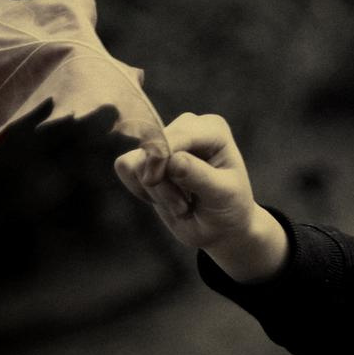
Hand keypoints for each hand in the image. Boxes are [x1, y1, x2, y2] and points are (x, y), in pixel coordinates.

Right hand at [115, 113, 287, 281]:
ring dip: (155, 191)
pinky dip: (139, 189)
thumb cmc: (229, 208)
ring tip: (181, 204)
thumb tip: (171, 159)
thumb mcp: (222, 194)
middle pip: (152, 147)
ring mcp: (167, 140)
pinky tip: (163, 199)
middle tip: (184, 207)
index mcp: (213, 129)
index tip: (153, 182)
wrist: (220, 227)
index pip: (176, 134)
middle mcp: (188, 127)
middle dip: (161, 183)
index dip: (160, 157)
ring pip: (136, 160)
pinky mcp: (148, 156)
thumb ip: (198, 175)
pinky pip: (124, 166)